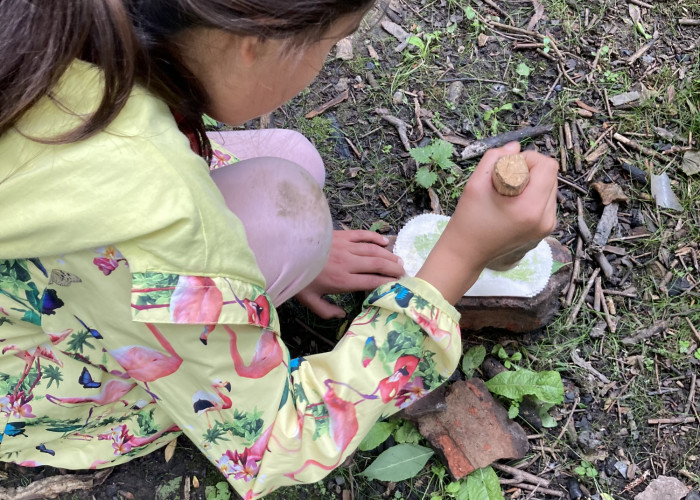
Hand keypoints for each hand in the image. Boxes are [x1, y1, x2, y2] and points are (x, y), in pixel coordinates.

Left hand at [295, 230, 405, 318]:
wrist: (284, 251)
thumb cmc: (296, 278)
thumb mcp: (309, 300)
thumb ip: (326, 311)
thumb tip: (342, 316)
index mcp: (342, 280)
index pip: (372, 281)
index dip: (387, 283)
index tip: (398, 285)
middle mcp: (348, 263)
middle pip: (377, 264)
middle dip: (393, 269)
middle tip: (404, 273)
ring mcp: (345, 247)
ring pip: (373, 250)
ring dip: (388, 255)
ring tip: (398, 260)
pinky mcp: (340, 235)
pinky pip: (362, 235)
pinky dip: (375, 237)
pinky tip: (384, 242)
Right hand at [417, 142, 558, 302]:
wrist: (466, 253)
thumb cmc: (468, 219)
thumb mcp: (475, 183)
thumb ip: (495, 158)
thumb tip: (514, 147)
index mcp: (530, 207)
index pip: (547, 166)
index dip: (528, 159)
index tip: (508, 167)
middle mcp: (545, 218)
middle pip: (552, 175)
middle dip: (530, 170)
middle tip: (507, 179)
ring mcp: (547, 226)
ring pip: (551, 187)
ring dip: (533, 182)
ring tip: (510, 192)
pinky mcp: (545, 230)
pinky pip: (546, 201)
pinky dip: (533, 195)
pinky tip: (514, 203)